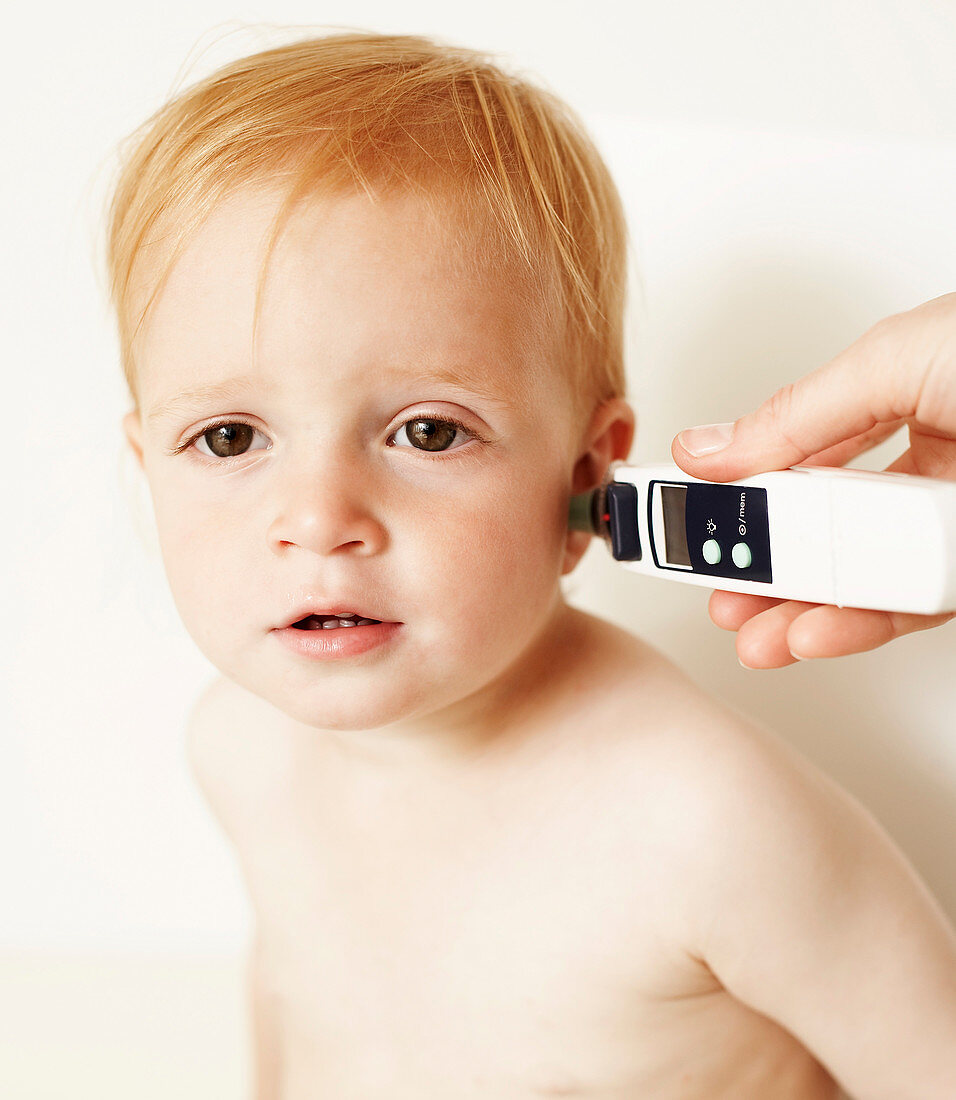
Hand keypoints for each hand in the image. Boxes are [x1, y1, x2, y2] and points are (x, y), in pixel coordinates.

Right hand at [671, 292, 955, 667]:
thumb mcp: (898, 360)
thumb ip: (795, 414)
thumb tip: (707, 446)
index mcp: (902, 392)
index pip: (797, 451)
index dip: (740, 486)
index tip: (688, 517)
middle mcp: (928, 458)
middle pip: (823, 524)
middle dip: (762, 563)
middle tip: (713, 586)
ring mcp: (954, 518)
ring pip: (862, 576)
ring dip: (798, 609)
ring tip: (749, 628)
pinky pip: (913, 603)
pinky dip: (859, 622)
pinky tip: (812, 631)